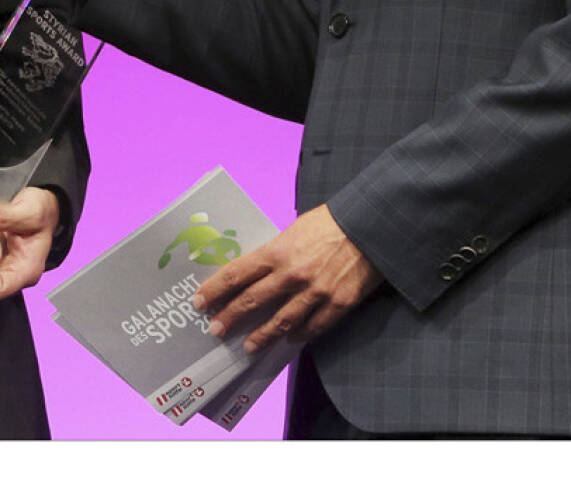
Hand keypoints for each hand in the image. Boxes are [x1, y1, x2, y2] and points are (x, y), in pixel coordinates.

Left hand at [193, 205, 382, 352]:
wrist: (370, 225)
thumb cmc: (329, 223)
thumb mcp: (294, 230)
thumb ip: (275, 252)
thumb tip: (255, 271)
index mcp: (277, 251)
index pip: (236, 274)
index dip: (215, 290)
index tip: (200, 302)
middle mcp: (291, 275)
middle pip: (252, 301)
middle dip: (230, 317)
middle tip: (216, 330)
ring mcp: (315, 292)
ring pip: (280, 323)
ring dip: (261, 337)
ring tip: (248, 347)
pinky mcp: (338, 304)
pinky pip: (313, 327)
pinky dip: (298, 336)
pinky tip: (289, 340)